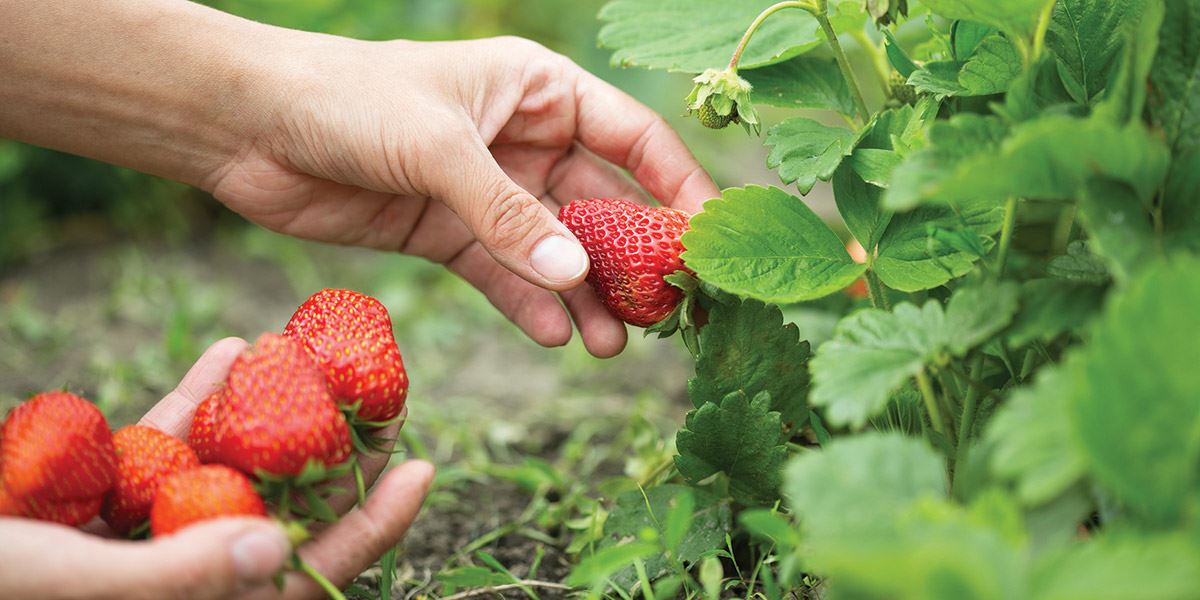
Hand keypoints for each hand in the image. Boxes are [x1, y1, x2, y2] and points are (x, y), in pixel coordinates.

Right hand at [0, 338, 434, 599]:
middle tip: (381, 393)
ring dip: (268, 417)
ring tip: (310, 359)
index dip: (369, 530)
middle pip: (279, 517)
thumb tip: (278, 554)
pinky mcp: (97, 498)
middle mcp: (176, 578)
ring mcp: (140, 537)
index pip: (303, 581)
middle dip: (329, 457)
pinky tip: (228, 352)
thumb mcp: (62, 581)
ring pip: (226, 475)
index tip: (422, 466)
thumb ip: (171, 579)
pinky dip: (193, 403)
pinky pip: (161, 450)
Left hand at [209, 35, 720, 356]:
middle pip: (602, 204)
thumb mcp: (439, 148)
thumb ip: (507, 214)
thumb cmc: (347, 99)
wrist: (246, 126)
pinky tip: (558, 337)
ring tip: (614, 344)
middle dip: (633, 259)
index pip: (633, 139)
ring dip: (586, 296)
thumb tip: (577, 279)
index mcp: (538, 89)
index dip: (678, 188)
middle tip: (666, 314)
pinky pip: (503, 274)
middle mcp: (524, 138)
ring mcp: (487, 190)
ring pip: (555, 250)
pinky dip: (530, 305)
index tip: (708, 242)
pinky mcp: (448, 232)